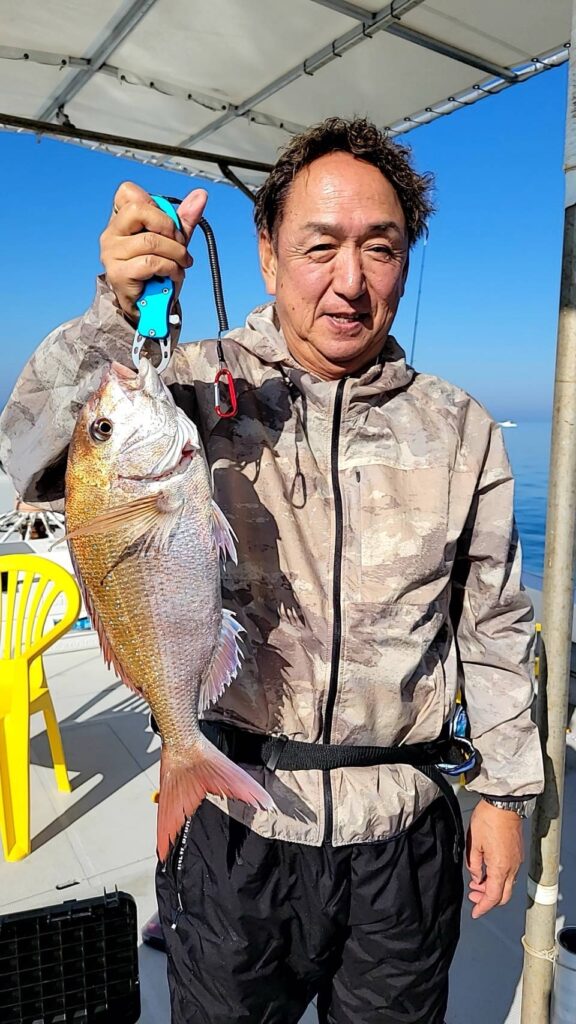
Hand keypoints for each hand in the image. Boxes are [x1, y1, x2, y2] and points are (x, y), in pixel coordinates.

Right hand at [100, 182, 207, 320]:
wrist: (149, 308)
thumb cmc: (157, 272)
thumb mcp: (173, 242)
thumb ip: (184, 220)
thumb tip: (200, 196)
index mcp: (121, 220)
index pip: (128, 192)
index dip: (154, 204)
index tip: (168, 224)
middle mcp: (112, 233)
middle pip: (139, 210)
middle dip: (169, 227)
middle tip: (180, 243)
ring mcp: (112, 253)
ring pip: (150, 240)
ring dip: (176, 253)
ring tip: (182, 263)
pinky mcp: (118, 273)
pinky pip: (151, 262)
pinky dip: (170, 268)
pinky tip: (174, 274)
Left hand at [466, 799, 523, 918]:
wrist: (504, 804)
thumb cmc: (488, 820)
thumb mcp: (473, 843)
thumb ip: (474, 865)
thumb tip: (476, 877)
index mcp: (500, 867)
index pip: (493, 896)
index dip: (483, 907)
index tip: (475, 912)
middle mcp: (511, 867)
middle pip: (503, 895)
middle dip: (487, 900)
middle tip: (473, 896)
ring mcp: (516, 861)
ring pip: (507, 884)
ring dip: (492, 888)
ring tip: (476, 882)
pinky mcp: (517, 853)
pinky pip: (509, 874)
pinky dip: (498, 878)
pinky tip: (486, 871)